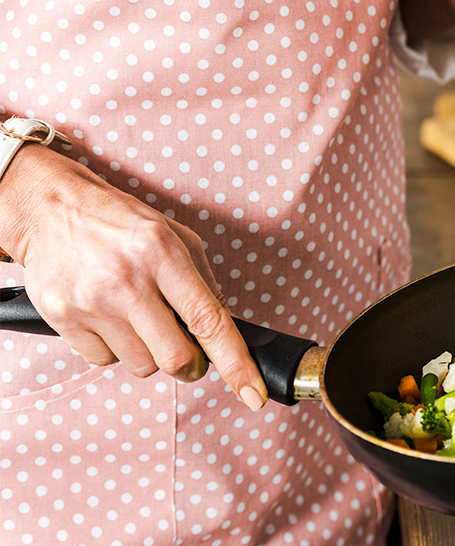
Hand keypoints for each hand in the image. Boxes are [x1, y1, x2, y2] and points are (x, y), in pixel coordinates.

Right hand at [0, 143, 267, 408]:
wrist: (53, 209)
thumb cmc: (121, 223)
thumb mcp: (175, 237)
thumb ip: (204, 283)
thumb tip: (227, 330)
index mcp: (163, 253)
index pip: (208, 320)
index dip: (235, 363)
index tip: (252, 395)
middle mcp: (128, 279)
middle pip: (176, 358)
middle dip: (190, 365)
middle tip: (187, 350)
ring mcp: (93, 302)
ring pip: (141, 365)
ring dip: (149, 353)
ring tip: (138, 317)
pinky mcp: (64, 319)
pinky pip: (104, 362)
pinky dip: (114, 349)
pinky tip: (109, 317)